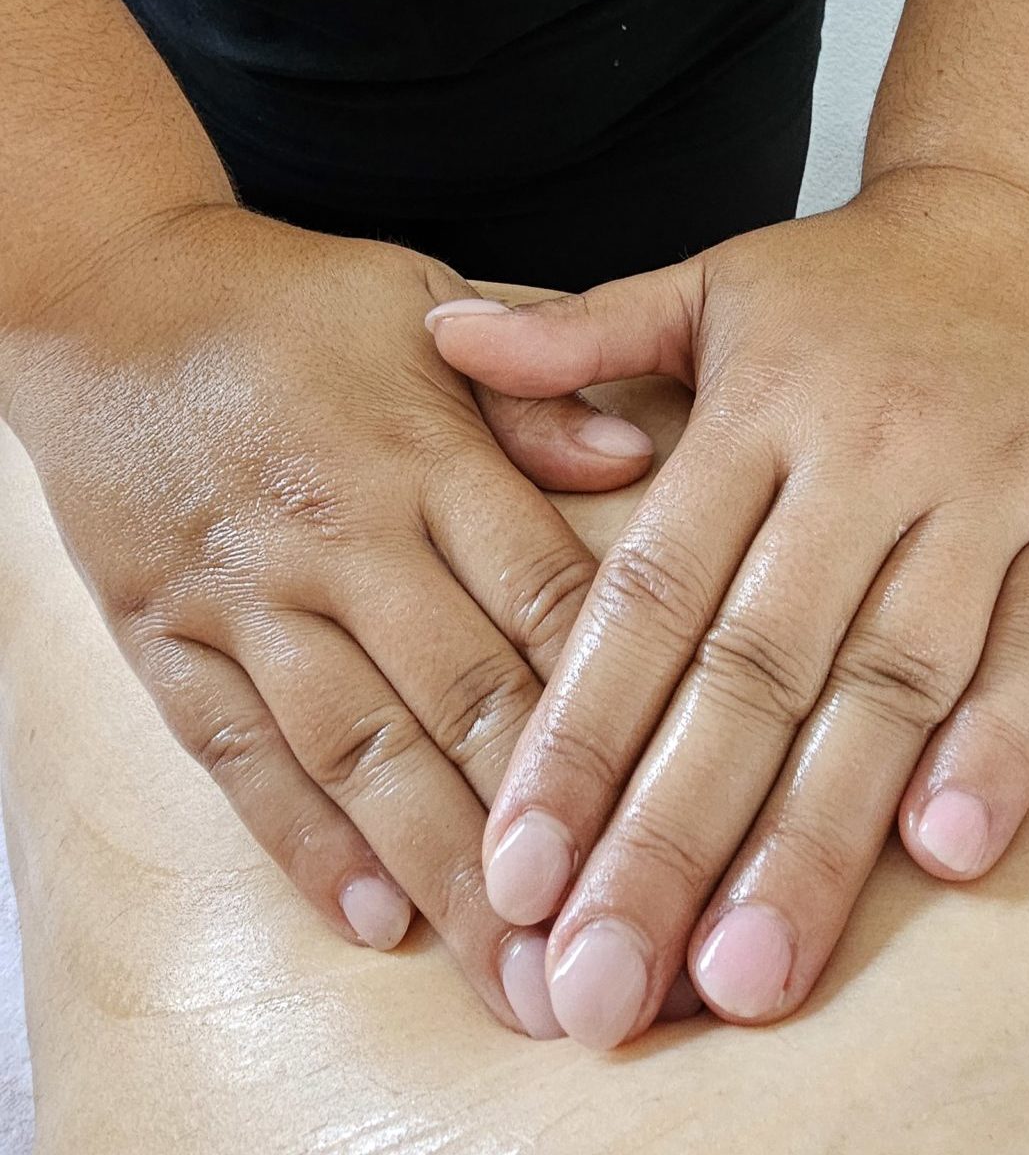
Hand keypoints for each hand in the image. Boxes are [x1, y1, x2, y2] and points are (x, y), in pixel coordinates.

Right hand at [7, 204, 656, 1037]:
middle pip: (463, 699)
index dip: (618, 710)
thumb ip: (533, 385)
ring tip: (507, 975)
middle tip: (607, 950)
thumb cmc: (291, 304)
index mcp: (422, 451)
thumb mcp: (422, 301)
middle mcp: (342, 533)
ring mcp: (246, 592)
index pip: (547, 596)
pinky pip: (235, 752)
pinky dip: (301, 841)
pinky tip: (368, 918)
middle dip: (542, 833)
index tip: (678, 810)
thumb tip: (633, 456)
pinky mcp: (164, 633)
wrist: (108, 295)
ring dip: (439, 868)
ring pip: (357, 750)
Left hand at [429, 168, 1028, 1046]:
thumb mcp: (701, 287)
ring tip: (744, 973)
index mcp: (756, 411)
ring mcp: (986, 492)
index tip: (521, 873)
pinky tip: (943, 855)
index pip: (648, 597)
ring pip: (892, 680)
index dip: (578, 739)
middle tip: (604, 982)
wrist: (1020, 226)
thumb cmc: (839, 288)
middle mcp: (865, 457)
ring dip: (819, 834)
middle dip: (672, 835)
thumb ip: (574, 336)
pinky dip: (1002, 745)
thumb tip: (437, 342)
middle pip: (755, 670)